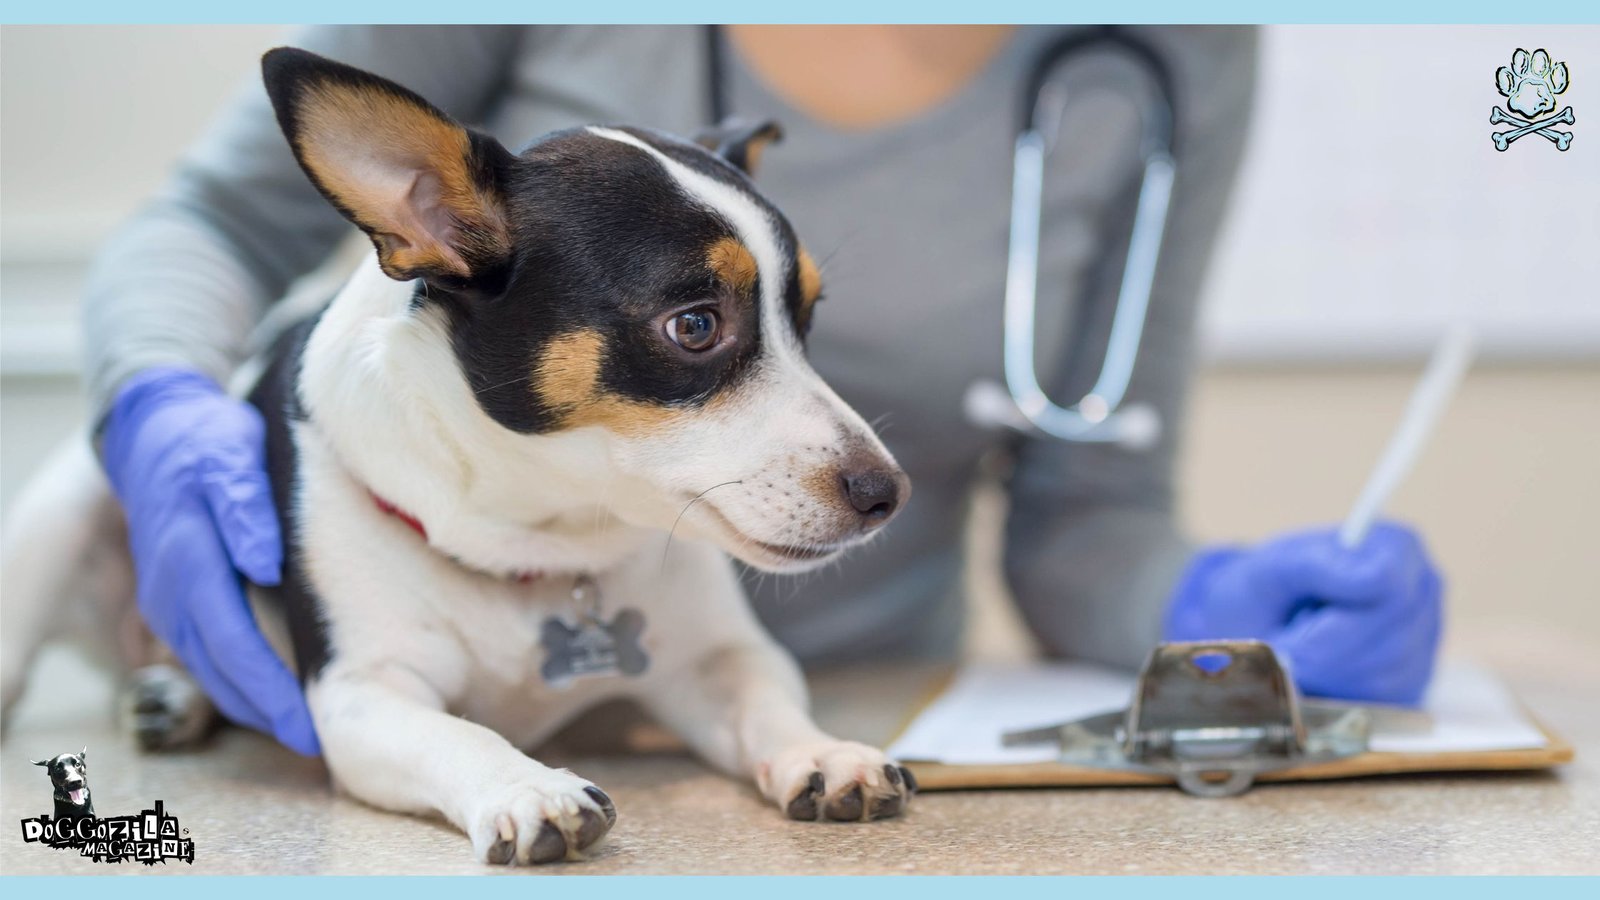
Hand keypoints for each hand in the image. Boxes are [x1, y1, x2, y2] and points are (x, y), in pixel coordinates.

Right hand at [100, 366, 318, 753]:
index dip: (270, 689)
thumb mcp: (231, 457)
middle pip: (222, 670)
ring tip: (303, 732)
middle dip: (267, 713)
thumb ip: (246, 507)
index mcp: (190, 561)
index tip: (308, 726)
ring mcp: (168, 602)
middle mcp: (173, 592)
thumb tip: (263, 561)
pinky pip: (207, 657)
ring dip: (253, 705)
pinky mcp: (174, 604)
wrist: (156, 434)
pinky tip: (275, 696)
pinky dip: (238, 683)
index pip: (233, 640)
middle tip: (318, 746)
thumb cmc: (208, 444)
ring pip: (212, 672)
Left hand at [1162, 522, 1443, 704]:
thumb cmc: (1269, 587)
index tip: (1295, 625)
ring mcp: (1421, 640)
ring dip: (1326, 673)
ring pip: (1383, 673)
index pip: (1389, 586)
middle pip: (1389, 636)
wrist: (1259, 624)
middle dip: (1324, 651)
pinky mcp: (1410, 682)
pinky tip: (1313, 672)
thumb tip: (1377, 576)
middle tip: (1282, 649)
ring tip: (1294, 656)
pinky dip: (1337, 692)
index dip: (1338, 615)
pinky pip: (1381, 700)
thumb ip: (1321, 565)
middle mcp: (1421, 592)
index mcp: (1396, 548)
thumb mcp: (1277, 567)